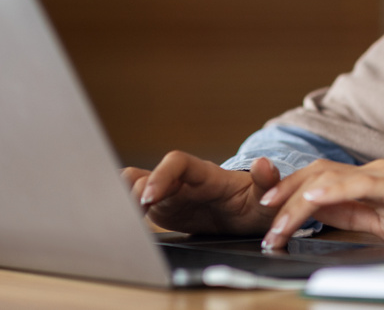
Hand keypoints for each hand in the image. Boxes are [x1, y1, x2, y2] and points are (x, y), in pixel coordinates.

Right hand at [122, 151, 282, 235]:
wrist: (248, 215)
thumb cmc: (256, 203)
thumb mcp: (265, 197)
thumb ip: (267, 182)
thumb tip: (265, 164)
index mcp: (205, 176)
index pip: (177, 163)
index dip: (160, 176)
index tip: (149, 196)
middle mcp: (182, 182)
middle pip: (149, 176)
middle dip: (133, 192)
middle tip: (129, 214)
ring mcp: (170, 194)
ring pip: (137, 186)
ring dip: (125, 199)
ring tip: (120, 220)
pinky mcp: (162, 207)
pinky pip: (137, 200)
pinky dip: (124, 207)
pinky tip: (116, 221)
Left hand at [256, 158, 383, 251]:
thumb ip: (355, 216)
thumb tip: (319, 217)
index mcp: (369, 182)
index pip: (319, 181)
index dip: (290, 193)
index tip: (267, 213)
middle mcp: (373, 172)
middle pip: (317, 174)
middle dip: (284, 193)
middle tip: (261, 217)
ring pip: (329, 178)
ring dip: (297, 199)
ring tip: (276, 220)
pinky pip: (359, 184)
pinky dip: (332, 190)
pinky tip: (313, 199)